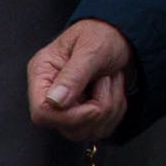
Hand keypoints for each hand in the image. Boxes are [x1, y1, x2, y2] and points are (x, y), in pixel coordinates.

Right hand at [27, 19, 134, 141]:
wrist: (123, 37)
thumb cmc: (104, 34)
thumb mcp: (92, 48)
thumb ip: (73, 75)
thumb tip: (54, 101)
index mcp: (42, 74)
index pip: (42, 113)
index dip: (69, 116)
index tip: (93, 107)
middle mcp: (50, 94)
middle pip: (66, 128)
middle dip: (97, 108)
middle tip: (106, 78)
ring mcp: (67, 107)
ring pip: (86, 131)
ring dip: (110, 106)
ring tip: (111, 80)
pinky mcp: (85, 115)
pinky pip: (101, 129)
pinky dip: (117, 111)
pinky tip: (115, 90)